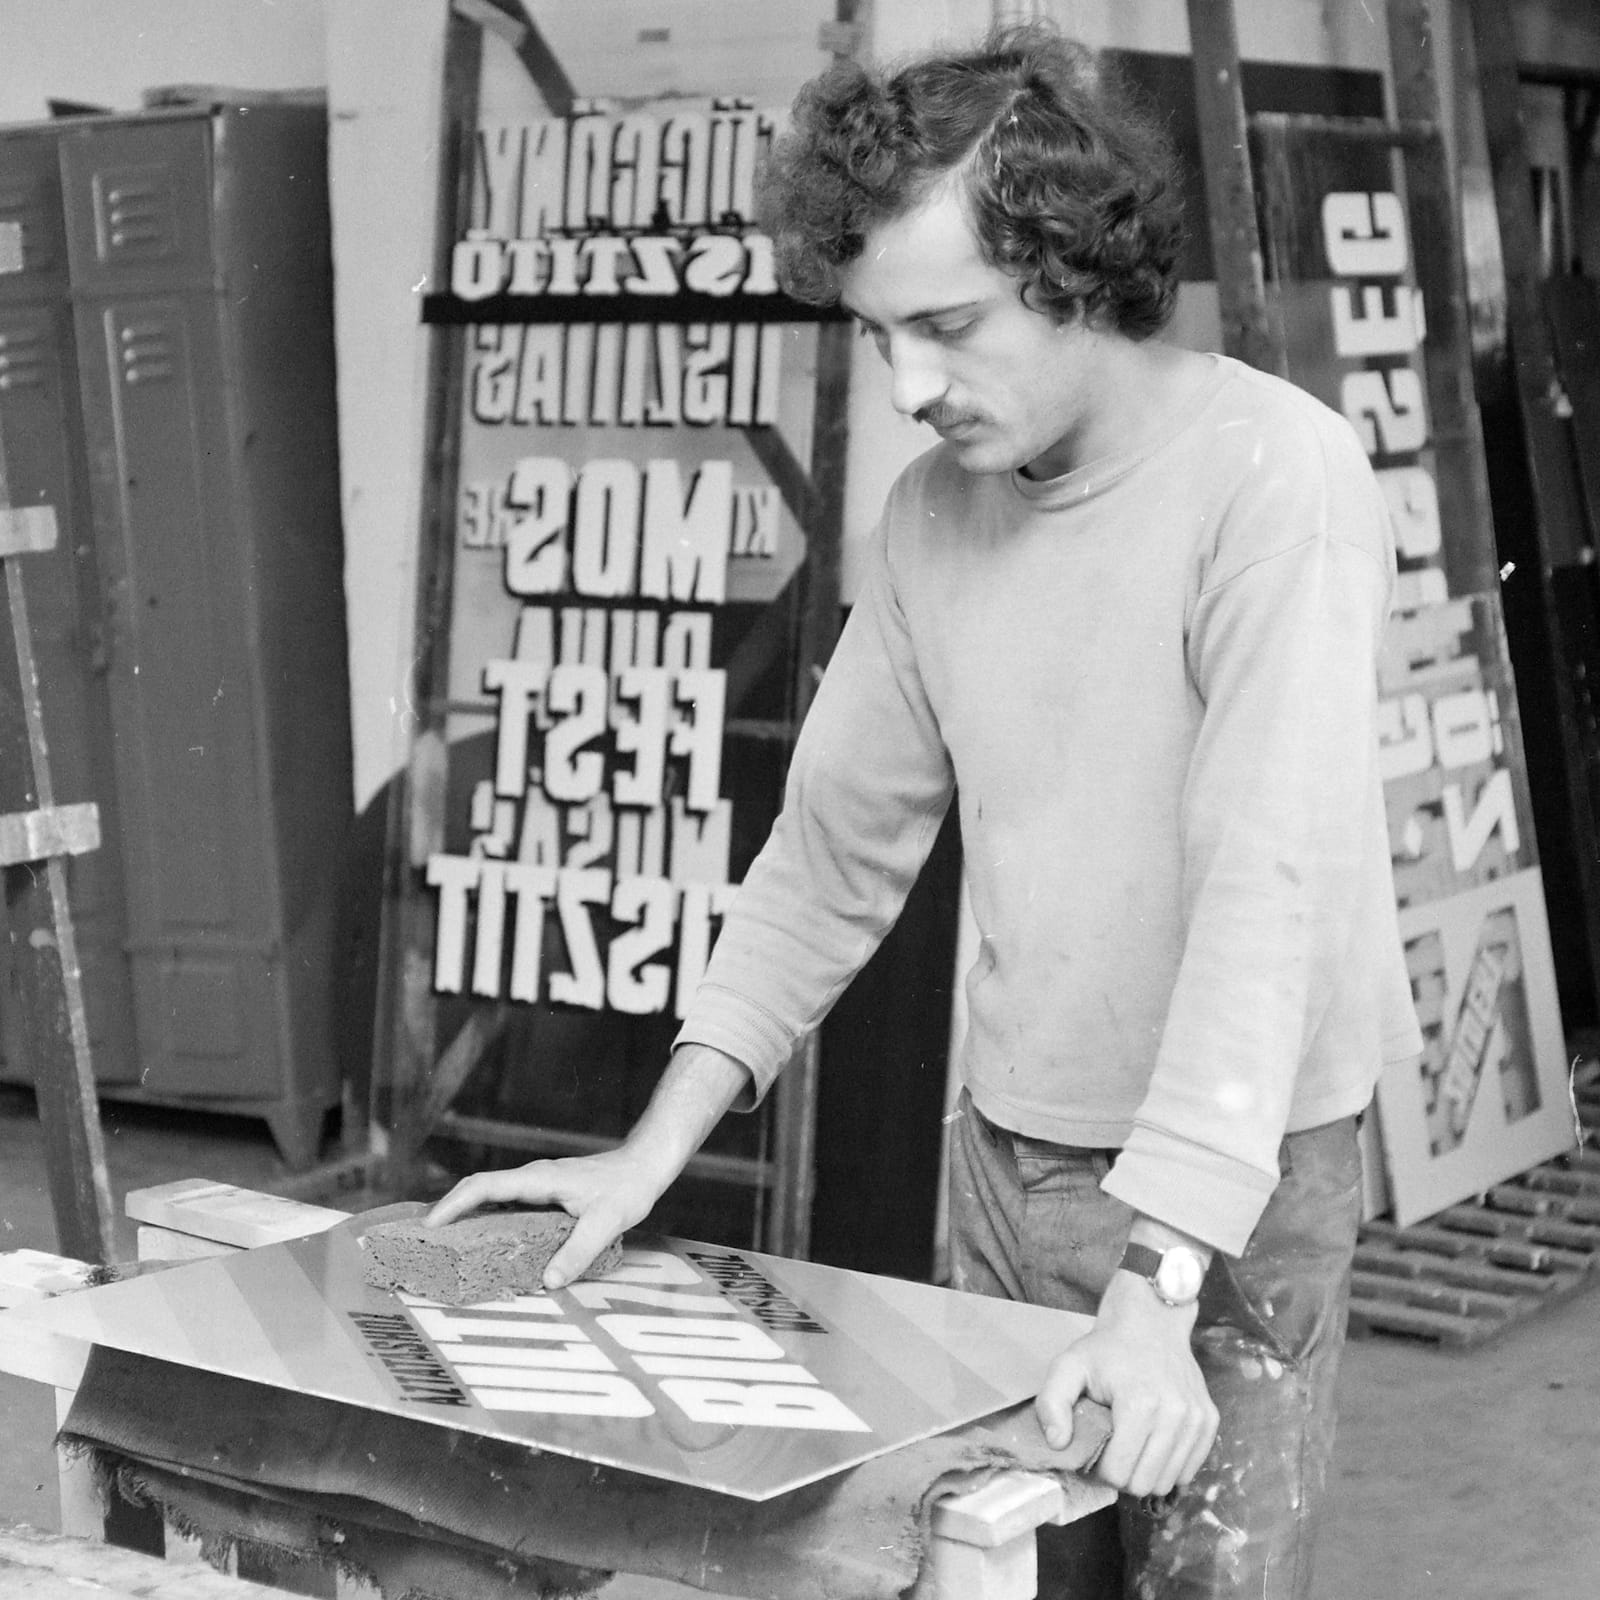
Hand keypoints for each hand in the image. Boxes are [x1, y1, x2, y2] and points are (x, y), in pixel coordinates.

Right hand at [425, 1144, 670, 1288]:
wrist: (644, 1165)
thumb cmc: (627, 1188)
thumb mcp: (606, 1222)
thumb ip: (578, 1251)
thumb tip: (548, 1283)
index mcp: (539, 1179)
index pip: (485, 1186)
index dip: (455, 1204)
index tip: (431, 1225)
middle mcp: (533, 1178)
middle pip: (479, 1188)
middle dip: (449, 1210)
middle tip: (425, 1240)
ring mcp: (538, 1184)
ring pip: (491, 1195)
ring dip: (467, 1214)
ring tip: (445, 1245)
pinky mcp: (545, 1193)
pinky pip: (507, 1203)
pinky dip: (488, 1217)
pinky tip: (486, 1241)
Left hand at [1034, 1269, 1219, 1497]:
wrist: (1151, 1320)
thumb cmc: (1107, 1347)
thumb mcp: (1068, 1365)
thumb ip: (1052, 1403)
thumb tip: (1057, 1444)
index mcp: (1140, 1404)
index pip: (1118, 1473)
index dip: (1100, 1467)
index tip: (1095, 1447)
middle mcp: (1175, 1415)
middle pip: (1144, 1483)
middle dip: (1123, 1473)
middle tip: (1112, 1447)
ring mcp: (1197, 1419)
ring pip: (1168, 1482)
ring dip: (1146, 1471)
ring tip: (1132, 1443)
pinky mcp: (1210, 1420)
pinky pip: (1189, 1470)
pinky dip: (1169, 1465)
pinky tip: (1153, 1440)